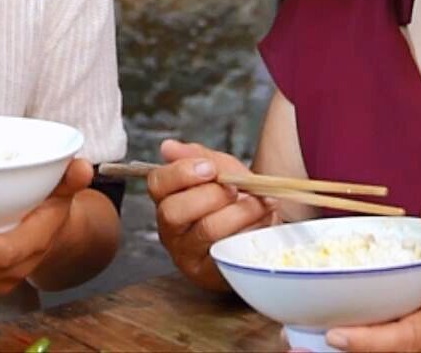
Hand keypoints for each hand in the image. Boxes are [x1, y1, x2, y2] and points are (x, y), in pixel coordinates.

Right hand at [148, 138, 274, 290]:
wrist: (263, 229)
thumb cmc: (237, 199)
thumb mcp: (222, 170)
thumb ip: (200, 157)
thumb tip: (168, 147)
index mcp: (168, 199)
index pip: (157, 184)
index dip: (182, 173)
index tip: (211, 169)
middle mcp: (170, 230)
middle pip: (174, 211)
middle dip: (212, 194)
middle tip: (237, 189)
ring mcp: (187, 255)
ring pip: (206, 229)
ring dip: (240, 210)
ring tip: (261, 202)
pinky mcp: (209, 274)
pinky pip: (227, 250)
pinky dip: (250, 230)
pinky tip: (263, 221)